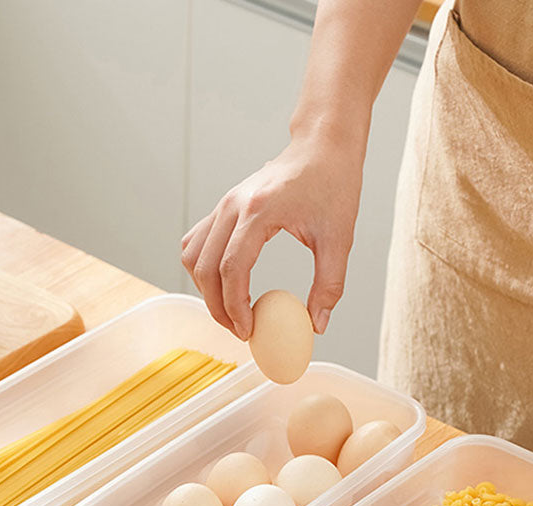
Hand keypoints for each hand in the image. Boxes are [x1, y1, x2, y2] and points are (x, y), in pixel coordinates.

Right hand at [181, 131, 363, 338]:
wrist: (322, 147)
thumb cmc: (333, 185)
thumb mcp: (339, 239)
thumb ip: (329, 285)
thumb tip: (317, 325)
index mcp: (259, 211)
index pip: (232, 268)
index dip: (235, 306)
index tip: (248, 330)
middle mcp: (233, 206)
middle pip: (205, 267)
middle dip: (218, 306)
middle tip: (240, 330)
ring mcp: (224, 204)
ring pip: (193, 256)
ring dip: (205, 289)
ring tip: (230, 310)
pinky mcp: (223, 207)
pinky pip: (196, 243)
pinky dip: (202, 268)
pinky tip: (224, 283)